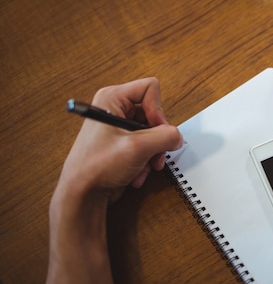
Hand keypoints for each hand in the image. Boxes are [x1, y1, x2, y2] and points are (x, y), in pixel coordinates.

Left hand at [58, 77, 182, 204]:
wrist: (83, 194)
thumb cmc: (96, 167)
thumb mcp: (138, 147)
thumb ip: (166, 136)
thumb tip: (177, 137)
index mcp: (112, 98)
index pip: (150, 88)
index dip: (157, 109)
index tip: (154, 129)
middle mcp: (115, 108)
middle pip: (154, 112)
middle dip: (157, 136)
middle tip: (154, 152)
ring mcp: (119, 126)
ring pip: (153, 131)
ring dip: (153, 152)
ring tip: (145, 166)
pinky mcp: (122, 142)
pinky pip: (147, 144)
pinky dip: (146, 159)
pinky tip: (138, 172)